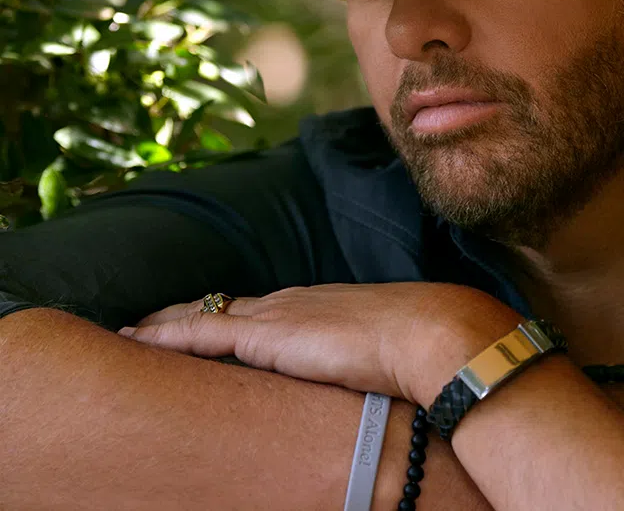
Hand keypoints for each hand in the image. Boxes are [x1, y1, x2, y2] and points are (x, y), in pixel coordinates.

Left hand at [117, 282, 520, 404]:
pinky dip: (164, 335)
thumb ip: (379, 357)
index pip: (268, 309)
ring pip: (205, 315)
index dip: (237, 314)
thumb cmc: (425, 346)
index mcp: (325, 305)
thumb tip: (386, 380)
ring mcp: (277, 316)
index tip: (217, 318)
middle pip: (229, 305)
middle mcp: (294, 302)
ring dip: (168, 322)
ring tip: (134, 330)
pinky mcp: (264, 336)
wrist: (430, 334)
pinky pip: (199, 333)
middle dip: (192, 312)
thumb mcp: (396, 350)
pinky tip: (135, 339)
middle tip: (155, 320)